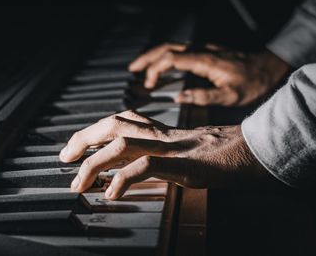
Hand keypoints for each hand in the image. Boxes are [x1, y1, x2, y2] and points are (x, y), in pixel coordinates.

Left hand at [59, 110, 266, 199]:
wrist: (251, 151)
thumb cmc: (221, 154)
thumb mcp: (183, 153)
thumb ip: (158, 157)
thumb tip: (131, 171)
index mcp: (160, 131)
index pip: (118, 122)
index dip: (92, 132)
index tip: (74, 149)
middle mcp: (161, 134)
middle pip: (113, 125)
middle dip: (83, 139)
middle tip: (64, 158)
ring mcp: (171, 147)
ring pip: (123, 144)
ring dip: (95, 164)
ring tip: (79, 184)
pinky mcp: (183, 163)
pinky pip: (147, 167)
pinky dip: (125, 179)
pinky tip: (112, 194)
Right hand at [128, 43, 289, 105]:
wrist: (269, 67)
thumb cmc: (253, 82)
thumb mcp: (231, 96)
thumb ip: (204, 96)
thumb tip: (179, 98)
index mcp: (204, 60)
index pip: (171, 59)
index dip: (156, 70)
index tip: (148, 85)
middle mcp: (202, 50)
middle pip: (167, 48)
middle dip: (147, 58)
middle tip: (132, 70)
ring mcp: (204, 49)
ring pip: (173, 47)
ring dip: (155, 56)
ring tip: (140, 68)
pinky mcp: (207, 51)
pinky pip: (181, 50)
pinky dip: (166, 57)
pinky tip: (163, 66)